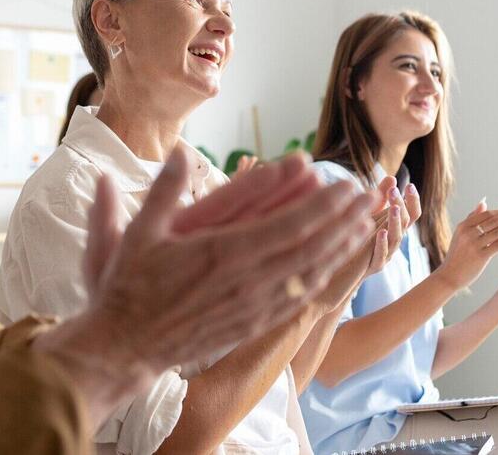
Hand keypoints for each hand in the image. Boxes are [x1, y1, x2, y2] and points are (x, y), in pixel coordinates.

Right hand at [78, 146, 373, 376]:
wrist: (126, 346)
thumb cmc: (130, 288)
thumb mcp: (139, 232)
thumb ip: (164, 190)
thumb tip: (178, 152)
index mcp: (225, 254)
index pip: (290, 227)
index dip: (324, 206)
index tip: (347, 185)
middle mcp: (247, 282)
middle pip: (312, 248)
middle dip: (345, 221)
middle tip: (372, 197)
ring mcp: (253, 307)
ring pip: (310, 274)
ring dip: (341, 248)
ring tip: (365, 225)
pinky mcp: (251, 324)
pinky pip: (296, 299)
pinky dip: (321, 278)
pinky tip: (333, 265)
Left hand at [359, 175, 423, 276]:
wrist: (342, 268)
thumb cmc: (358, 237)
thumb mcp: (369, 214)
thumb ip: (380, 197)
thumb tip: (392, 177)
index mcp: (395, 227)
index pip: (413, 213)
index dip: (413, 200)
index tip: (409, 185)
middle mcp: (394, 240)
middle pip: (405, 222)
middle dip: (401, 205)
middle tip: (394, 191)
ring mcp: (386, 254)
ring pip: (397, 239)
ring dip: (396, 223)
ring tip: (394, 208)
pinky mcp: (373, 266)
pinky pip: (381, 255)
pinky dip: (382, 243)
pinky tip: (380, 231)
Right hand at [433, 200, 497, 290]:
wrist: (449, 275)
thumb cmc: (457, 255)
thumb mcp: (460, 234)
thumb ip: (472, 218)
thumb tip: (483, 202)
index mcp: (463, 226)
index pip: (488, 214)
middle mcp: (468, 233)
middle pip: (495, 221)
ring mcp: (474, 244)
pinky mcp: (480, 256)